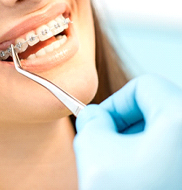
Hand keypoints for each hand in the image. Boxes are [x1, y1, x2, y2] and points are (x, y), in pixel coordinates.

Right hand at [74, 74, 181, 189]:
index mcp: (180, 118)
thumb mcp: (95, 152)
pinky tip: (138, 178)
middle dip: (124, 125)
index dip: (116, 102)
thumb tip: (93, 115)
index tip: (102, 124)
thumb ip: (91, 121)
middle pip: (154, 107)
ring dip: (135, 142)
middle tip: (109, 149)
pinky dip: (150, 157)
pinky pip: (170, 149)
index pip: (144, 85)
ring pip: (162, 130)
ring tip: (123, 168)